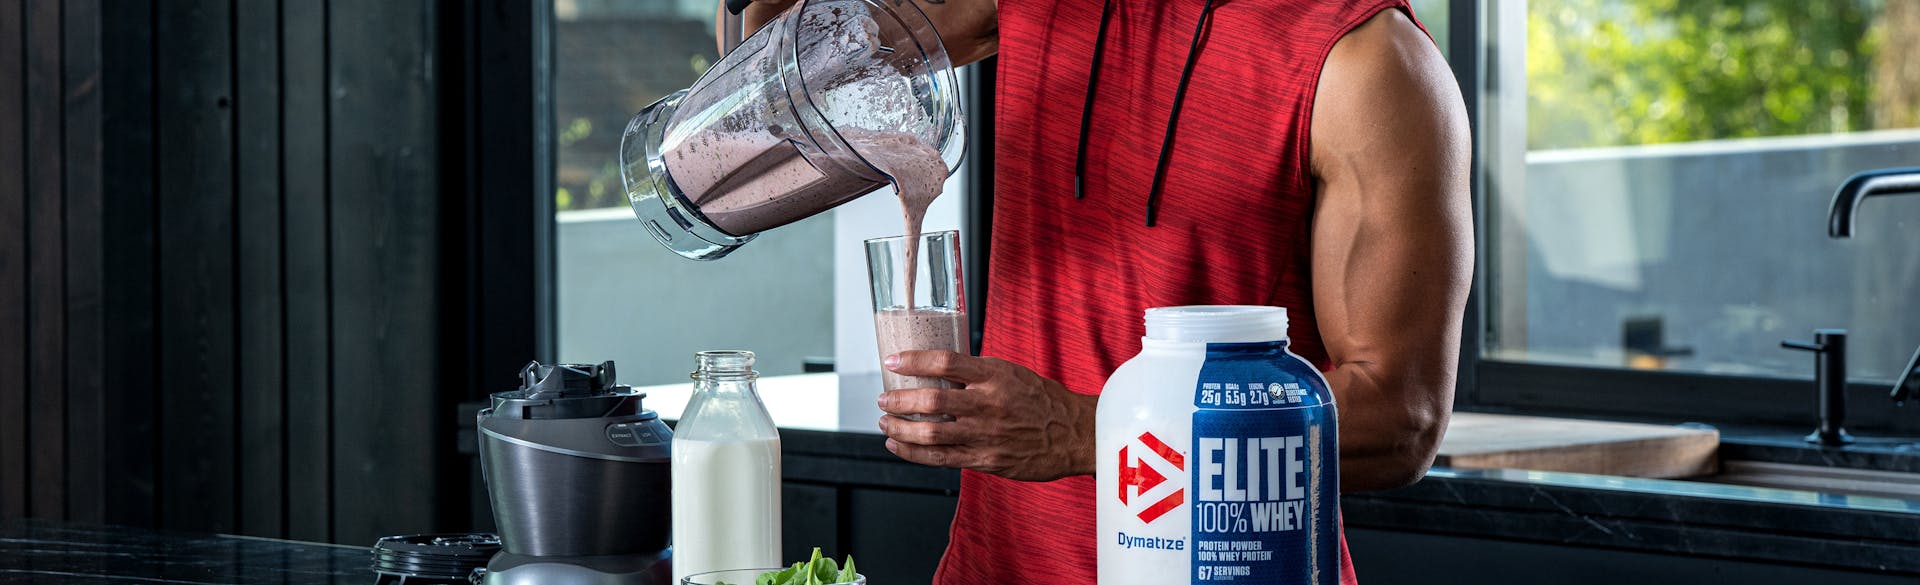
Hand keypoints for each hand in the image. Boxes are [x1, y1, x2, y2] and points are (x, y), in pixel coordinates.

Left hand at [876, 351, 1096, 481]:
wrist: (1074, 434)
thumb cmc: (1042, 401)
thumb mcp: (1012, 373)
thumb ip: (977, 372)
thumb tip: (937, 368)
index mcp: (996, 376)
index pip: (946, 362)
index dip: (914, 360)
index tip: (893, 360)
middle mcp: (989, 405)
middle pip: (932, 401)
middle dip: (899, 399)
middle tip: (884, 398)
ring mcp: (987, 435)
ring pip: (931, 433)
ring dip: (900, 428)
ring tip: (886, 422)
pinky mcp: (987, 461)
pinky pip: (941, 459)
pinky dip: (913, 453)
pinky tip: (898, 446)